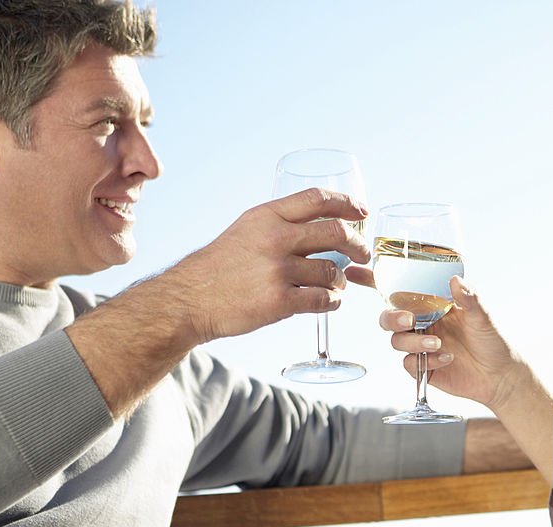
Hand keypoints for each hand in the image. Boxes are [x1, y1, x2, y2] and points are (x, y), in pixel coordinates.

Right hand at [171, 188, 369, 343]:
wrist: (190, 299)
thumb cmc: (220, 266)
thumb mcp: (246, 230)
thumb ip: (279, 224)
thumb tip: (319, 225)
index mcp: (267, 216)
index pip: (317, 199)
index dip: (346, 203)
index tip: (361, 212)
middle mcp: (275, 239)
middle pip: (336, 232)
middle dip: (358, 244)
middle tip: (362, 254)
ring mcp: (278, 271)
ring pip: (333, 271)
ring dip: (341, 279)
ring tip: (337, 284)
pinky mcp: (279, 302)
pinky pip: (324, 300)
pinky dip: (333, 302)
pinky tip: (329, 301)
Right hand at [380, 276, 524, 411]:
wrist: (501, 377)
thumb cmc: (493, 341)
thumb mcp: (484, 316)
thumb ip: (470, 298)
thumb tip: (456, 280)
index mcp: (432, 303)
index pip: (398, 289)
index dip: (373, 280)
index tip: (354, 271)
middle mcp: (422, 322)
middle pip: (388, 316)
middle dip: (392, 317)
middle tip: (409, 320)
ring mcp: (420, 345)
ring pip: (396, 341)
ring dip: (413, 341)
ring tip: (437, 344)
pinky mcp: (423, 368)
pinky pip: (409, 364)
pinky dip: (425, 361)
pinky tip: (446, 359)